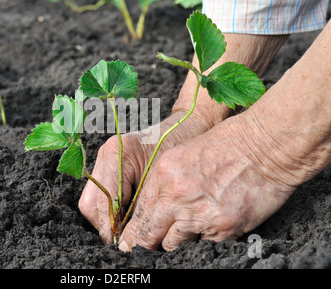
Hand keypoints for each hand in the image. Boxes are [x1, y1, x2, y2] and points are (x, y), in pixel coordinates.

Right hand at [78, 110, 211, 243]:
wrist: (184, 126)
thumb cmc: (178, 148)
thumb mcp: (161, 180)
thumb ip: (141, 206)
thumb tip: (129, 234)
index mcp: (116, 153)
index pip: (104, 200)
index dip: (111, 225)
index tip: (122, 241)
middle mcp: (105, 155)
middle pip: (90, 203)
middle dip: (105, 225)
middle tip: (123, 238)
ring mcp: (104, 158)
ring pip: (92, 201)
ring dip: (106, 218)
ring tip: (126, 228)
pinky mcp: (108, 164)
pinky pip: (100, 194)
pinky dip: (110, 208)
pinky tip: (126, 215)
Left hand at [118, 112, 298, 250]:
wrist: (265, 146)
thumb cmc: (227, 144)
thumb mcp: (184, 155)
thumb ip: (165, 182)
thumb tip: (154, 208)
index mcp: (164, 175)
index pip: (139, 213)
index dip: (133, 232)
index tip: (130, 242)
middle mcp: (177, 197)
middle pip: (150, 235)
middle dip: (147, 244)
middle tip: (145, 250)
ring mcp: (199, 216)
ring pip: (175, 245)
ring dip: (177, 241)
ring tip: (189, 226)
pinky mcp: (222, 229)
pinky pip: (203, 245)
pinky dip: (204, 239)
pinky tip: (211, 223)